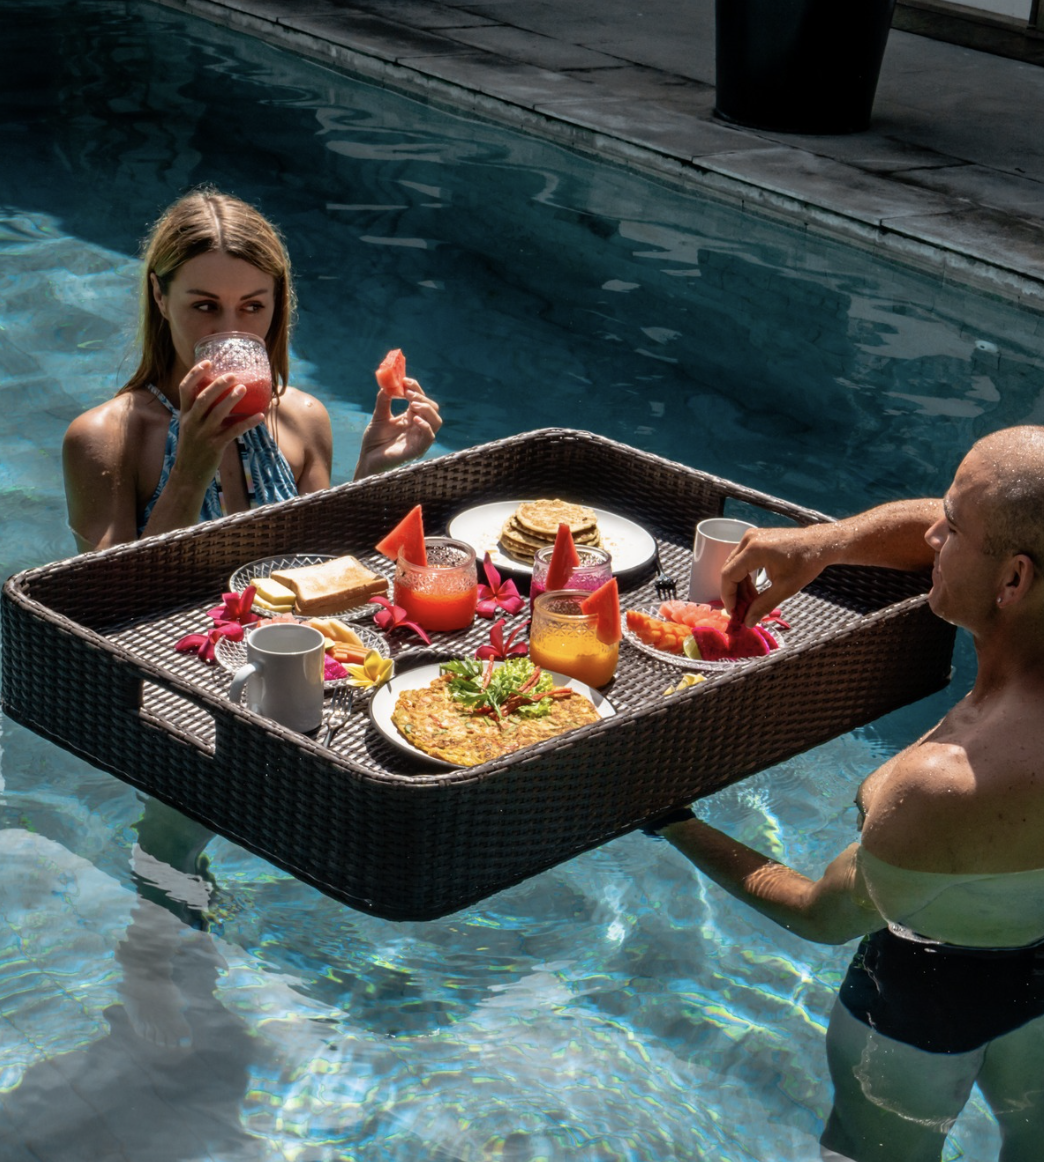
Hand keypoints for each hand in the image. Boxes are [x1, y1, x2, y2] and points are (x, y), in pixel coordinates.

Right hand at [172, 361, 263, 483]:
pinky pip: (233, 432)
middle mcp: (191, 422)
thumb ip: (203, 413)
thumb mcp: (191, 428)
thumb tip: (225, 397)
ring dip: (232, 400)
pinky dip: (247, 423)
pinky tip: (260, 416)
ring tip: (244, 389)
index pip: (185, 389)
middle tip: (233, 375)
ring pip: (217, 414)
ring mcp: (203, 435)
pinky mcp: (215, 447)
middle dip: (217, 385)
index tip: (208, 362)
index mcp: (185, 415)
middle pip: (203, 398)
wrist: (188, 475)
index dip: (195, 374)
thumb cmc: (194, 449)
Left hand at [355, 378, 441, 478]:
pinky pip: (429, 437)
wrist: (367, 458)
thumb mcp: (379, 416)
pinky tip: (414, 419)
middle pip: (432, 408)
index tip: (404, 380)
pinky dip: (425, 426)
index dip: (415, 388)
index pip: (421, 399)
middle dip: (422, 397)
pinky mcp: (417, 450)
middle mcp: (418, 427)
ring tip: (412, 404)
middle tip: (407, 393)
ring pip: (436, 421)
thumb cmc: (374, 440)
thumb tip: (387, 385)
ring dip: (427, 409)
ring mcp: (419, 438)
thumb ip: (383, 400)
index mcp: (411, 417)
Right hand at [721, 525, 831, 625]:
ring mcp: (751, 537)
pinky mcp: (756, 538)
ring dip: (741, 585)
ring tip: (752, 602)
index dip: (728, 595)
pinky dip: (746, 575)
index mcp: (753, 550)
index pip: (729, 574)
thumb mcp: (785, 588)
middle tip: (743, 610)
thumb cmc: (806, 563)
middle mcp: (748, 540)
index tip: (734, 612)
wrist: (821, 543)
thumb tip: (748, 622)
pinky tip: (755, 590)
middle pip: (729, 569)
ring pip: (735, 565)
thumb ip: (763, 605)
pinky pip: (743, 559)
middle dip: (734, 592)